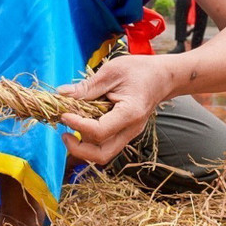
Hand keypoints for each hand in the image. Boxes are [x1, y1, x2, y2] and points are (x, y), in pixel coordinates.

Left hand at [57, 55, 172, 164]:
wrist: (163, 77)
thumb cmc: (140, 70)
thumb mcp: (112, 71)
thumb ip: (88, 87)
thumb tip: (62, 94)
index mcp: (130, 113)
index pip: (99, 132)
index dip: (77, 125)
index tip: (64, 113)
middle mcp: (131, 130)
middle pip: (102, 155)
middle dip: (78, 149)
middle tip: (64, 133)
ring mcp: (129, 134)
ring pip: (103, 154)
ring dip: (82, 147)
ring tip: (70, 128)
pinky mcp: (125, 133)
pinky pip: (105, 144)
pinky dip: (90, 140)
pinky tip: (81, 124)